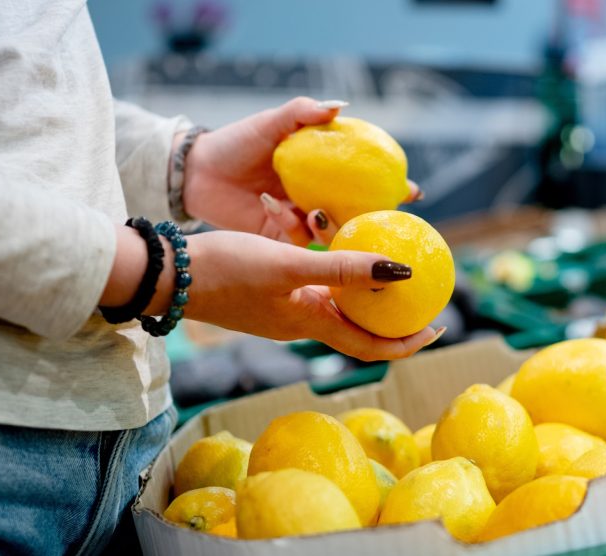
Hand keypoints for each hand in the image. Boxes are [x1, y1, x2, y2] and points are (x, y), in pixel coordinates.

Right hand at [177, 230, 442, 360]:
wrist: (165, 274)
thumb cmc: (224, 270)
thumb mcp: (288, 265)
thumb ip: (343, 269)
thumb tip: (401, 271)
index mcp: (309, 324)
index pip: (370, 346)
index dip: (408, 344)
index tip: (440, 328)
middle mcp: (300, 322)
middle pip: (360, 330)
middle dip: (395, 320)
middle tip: (425, 299)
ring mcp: (283, 309)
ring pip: (339, 307)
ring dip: (367, 295)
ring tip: (392, 270)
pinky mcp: (268, 293)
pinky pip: (317, 288)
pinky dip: (339, 276)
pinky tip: (341, 249)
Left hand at [180, 97, 419, 245]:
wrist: (199, 172)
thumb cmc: (236, 143)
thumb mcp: (271, 123)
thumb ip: (303, 113)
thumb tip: (341, 107)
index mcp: (324, 171)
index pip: (367, 179)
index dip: (392, 186)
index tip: (412, 191)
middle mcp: (319, 197)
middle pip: (360, 214)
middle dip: (378, 220)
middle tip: (385, 219)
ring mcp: (302, 220)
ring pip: (333, 233)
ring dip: (332, 226)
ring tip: (317, 212)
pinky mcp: (281, 240)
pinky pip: (298, 240)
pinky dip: (288, 223)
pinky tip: (269, 204)